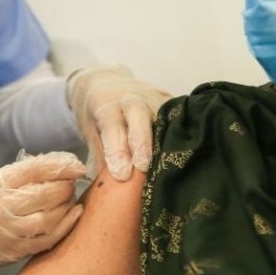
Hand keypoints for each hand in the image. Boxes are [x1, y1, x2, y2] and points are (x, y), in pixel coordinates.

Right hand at [0, 151, 86, 274]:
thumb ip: (23, 172)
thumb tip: (60, 163)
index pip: (32, 171)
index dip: (59, 165)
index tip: (76, 164)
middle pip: (43, 194)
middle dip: (65, 185)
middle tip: (72, 180)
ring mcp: (8, 233)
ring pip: (49, 217)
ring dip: (67, 204)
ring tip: (70, 195)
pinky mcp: (16, 251)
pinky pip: (49, 238)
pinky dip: (66, 224)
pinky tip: (75, 213)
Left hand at [67, 65, 171, 180]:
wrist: (106, 83)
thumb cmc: (97, 114)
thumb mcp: (91, 132)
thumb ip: (102, 157)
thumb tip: (110, 191)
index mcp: (106, 105)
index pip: (112, 127)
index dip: (117, 150)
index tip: (122, 174)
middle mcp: (130, 97)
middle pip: (139, 116)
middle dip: (143, 142)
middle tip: (144, 167)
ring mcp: (152, 96)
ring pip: (163, 118)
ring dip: (166, 142)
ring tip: (170, 166)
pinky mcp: (168, 98)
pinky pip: (177, 117)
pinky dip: (180, 135)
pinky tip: (184, 153)